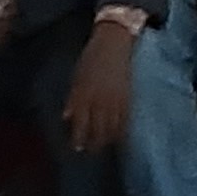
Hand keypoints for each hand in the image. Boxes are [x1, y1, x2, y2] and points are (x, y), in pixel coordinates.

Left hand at [66, 17, 138, 152]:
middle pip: (98, 130)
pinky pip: (125, 120)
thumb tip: (67, 118)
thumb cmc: (91, 58)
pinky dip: (121, 131)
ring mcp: (116, 101)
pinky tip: (119, 137)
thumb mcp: (77, 77)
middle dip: (94, 144)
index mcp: (85, 96)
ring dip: (107, 140)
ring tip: (104, 147)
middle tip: (90, 151)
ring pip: (113, 128)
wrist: (114, 44)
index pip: (82, 124)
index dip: (79, 138)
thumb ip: (73, 99)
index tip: (77, 148)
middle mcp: (101, 102)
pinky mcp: (129, 98)